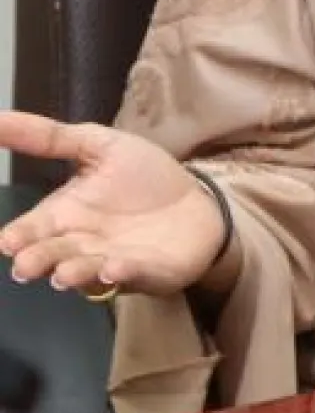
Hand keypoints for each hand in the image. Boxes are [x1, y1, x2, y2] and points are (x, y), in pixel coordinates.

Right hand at [0, 113, 226, 296]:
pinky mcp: (148, 272)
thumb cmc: (144, 177)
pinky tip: (114, 268)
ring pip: (87, 272)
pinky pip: (132, 274)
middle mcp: (82, 244)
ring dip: (74, 273)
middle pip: (53, 256)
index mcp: (66, 214)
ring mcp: (113, 261)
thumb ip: (50, 138)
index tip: (8, 242)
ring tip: (63, 274)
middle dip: (38, 261)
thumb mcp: (99, 145)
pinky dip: (122, 273)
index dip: (20, 237)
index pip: (34, 229)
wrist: (198, 199)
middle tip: (24, 265)